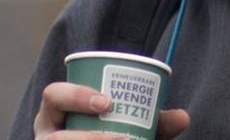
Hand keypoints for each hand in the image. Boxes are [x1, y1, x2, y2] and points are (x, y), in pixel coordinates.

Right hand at [33, 81, 190, 139]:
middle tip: (120, 139)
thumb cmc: (108, 133)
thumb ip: (154, 122)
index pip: (53, 94)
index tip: (107, 102)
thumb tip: (183, 117)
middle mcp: (47, 134)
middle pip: (57, 137)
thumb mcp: (128, 124)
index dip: (76, 96)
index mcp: (56, 112)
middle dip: (87, 137)